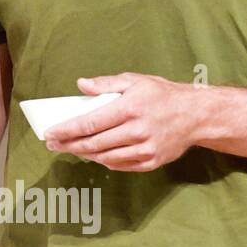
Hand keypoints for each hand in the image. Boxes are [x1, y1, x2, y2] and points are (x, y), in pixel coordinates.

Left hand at [43, 73, 200, 171]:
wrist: (197, 116)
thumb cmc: (163, 95)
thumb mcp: (135, 81)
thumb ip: (106, 84)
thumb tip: (81, 85)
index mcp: (129, 108)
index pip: (89, 123)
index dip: (66, 130)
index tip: (49, 133)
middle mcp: (136, 131)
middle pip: (93, 143)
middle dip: (68, 144)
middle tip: (52, 143)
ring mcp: (144, 149)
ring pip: (104, 157)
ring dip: (83, 154)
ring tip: (69, 148)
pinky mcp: (151, 161)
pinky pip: (120, 165)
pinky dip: (103, 161)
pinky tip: (93, 155)